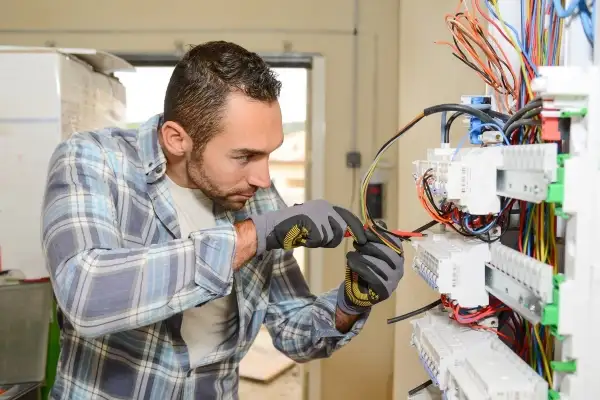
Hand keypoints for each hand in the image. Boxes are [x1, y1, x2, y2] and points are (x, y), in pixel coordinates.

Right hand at [249, 199, 364, 254]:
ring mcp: (318, 214)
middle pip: (341, 229)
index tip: (363, 239)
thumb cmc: (295, 228)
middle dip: (332, 239)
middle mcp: (324, 207)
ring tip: (306, 235)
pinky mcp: (312, 222)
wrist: (274, 227)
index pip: (348, 216)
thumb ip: (332, 227)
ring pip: (330, 237)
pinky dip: (311, 243)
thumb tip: (351, 233)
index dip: (357, 228)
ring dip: (319, 242)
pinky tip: (301, 236)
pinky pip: (319, 241)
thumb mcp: (317, 224)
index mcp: (326, 206)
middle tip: (315, 238)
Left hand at [337, 227, 404, 314]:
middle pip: (387, 253)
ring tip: (351, 254)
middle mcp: (399, 269)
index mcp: (398, 257)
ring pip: (378, 264)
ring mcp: (393, 281)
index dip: (380, 235)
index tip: (365, 232)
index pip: (394, 243)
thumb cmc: (365, 269)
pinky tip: (350, 262)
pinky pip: (372, 276)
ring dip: (362, 256)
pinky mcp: (384, 290)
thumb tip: (380, 223)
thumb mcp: (369, 252)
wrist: (358, 293)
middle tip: (356, 243)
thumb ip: (375, 239)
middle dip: (370, 246)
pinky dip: (359, 267)